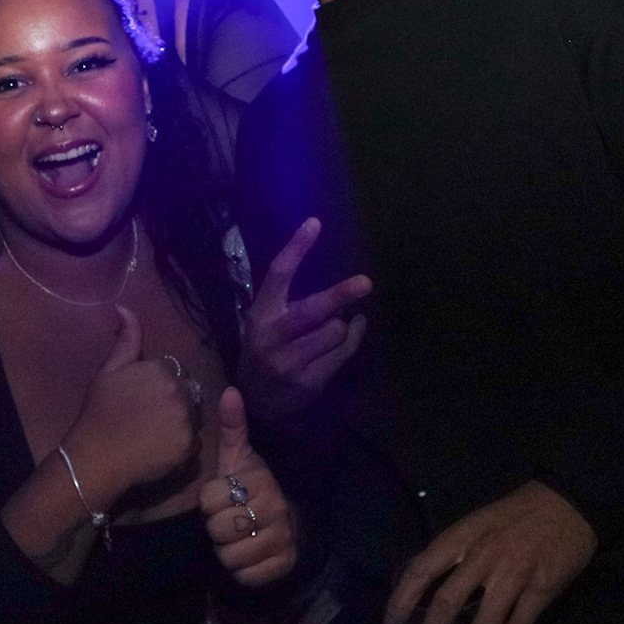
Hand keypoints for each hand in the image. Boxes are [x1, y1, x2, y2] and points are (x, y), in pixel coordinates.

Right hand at [63, 306, 198, 505]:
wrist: (97, 457)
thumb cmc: (99, 412)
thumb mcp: (109, 370)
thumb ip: (126, 339)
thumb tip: (125, 307)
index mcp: (162, 371)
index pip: (171, 372)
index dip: (155, 385)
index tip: (138, 399)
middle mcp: (180, 393)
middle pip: (185, 392)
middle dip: (171, 400)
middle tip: (145, 417)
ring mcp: (186, 422)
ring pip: (191, 415)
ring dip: (179, 420)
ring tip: (153, 433)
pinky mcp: (188, 448)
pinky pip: (193, 441)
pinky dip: (181, 444)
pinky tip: (159, 447)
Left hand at [199, 388, 296, 586]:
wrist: (289, 524)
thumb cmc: (254, 488)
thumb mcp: (240, 458)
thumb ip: (232, 427)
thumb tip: (229, 390)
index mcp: (260, 482)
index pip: (210, 499)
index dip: (210, 501)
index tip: (222, 497)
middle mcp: (275, 510)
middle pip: (218, 529)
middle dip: (217, 528)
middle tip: (229, 520)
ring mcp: (280, 539)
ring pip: (229, 556)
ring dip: (227, 551)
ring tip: (237, 538)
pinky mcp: (281, 566)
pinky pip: (244, 576)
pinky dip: (241, 571)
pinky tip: (248, 556)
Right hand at [238, 218, 371, 421]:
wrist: (257, 399)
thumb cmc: (267, 347)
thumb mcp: (266, 319)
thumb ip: (287, 299)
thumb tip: (321, 272)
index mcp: (261, 313)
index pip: (278, 274)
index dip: (296, 248)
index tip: (315, 223)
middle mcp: (272, 336)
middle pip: (312, 310)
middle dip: (340, 294)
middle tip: (365, 283)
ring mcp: (290, 362)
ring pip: (334, 331)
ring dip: (344, 324)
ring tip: (340, 323)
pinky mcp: (309, 381)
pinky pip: (343, 353)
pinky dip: (353, 338)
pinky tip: (353, 331)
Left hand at [383, 481, 598, 623]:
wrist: (567, 504)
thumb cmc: (515, 513)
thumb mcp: (476, 521)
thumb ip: (453, 550)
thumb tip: (423, 582)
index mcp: (463, 536)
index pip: (421, 569)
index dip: (402, 599)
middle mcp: (483, 557)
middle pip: (448, 602)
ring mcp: (513, 577)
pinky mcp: (540, 593)